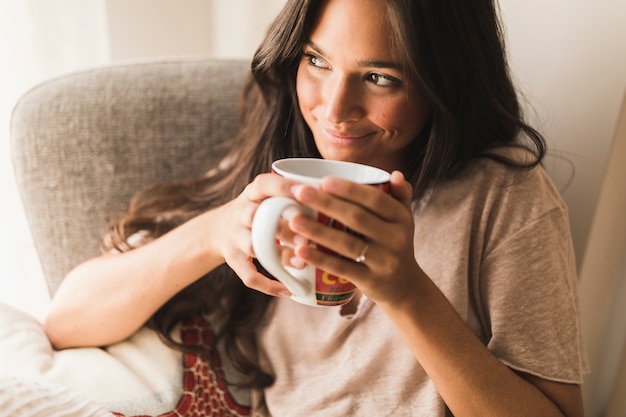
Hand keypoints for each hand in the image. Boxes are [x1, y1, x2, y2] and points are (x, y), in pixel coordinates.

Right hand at [210, 173, 296, 297]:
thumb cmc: (261, 212)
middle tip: (308, 237)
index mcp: (253, 193)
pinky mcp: (233, 260)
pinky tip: (288, 289)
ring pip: (254, 247)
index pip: (265, 184)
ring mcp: (235, 236)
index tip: (306, 192)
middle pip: (257, 216)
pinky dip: (269, 285)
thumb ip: (294, 201)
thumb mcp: (270, 198)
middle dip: (283, 227)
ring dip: (279, 255)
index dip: (284, 188)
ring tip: (302, 264)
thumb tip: (336, 209)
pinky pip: (249, 276)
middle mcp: (241, 212)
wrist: (220, 229)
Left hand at [287, 170, 420, 304]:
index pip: (375, 199)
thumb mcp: (403, 220)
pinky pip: (342, 268)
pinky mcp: (370, 281)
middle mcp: (396, 239)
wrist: (405, 288)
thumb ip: (400, 195)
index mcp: (401, 218)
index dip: (349, 190)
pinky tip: (300, 251)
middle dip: (326, 203)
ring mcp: (384, 262)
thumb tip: (394, 173)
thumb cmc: (395, 245)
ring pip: (347, 243)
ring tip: (294, 220)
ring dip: (318, 231)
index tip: (323, 180)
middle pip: (357, 218)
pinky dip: (320, 259)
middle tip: (299, 192)